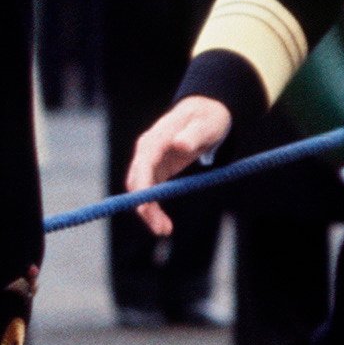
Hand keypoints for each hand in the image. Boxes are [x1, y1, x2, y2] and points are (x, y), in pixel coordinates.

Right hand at [126, 97, 231, 235]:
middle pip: (136, 182)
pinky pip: (150, 192)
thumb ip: (192, 135)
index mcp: (155, 139)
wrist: (205, 113)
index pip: (142, 165)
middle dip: (145, 206)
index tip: (146, 207)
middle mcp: (146, 152)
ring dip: (149, 212)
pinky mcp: (156, 170)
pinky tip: (164, 222)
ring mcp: (149, 161)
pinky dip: (154, 207)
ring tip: (165, 230)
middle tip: (162, 228)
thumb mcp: (205, 125)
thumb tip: (178, 145)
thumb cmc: (206, 118)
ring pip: (140, 191)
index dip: (142, 187)